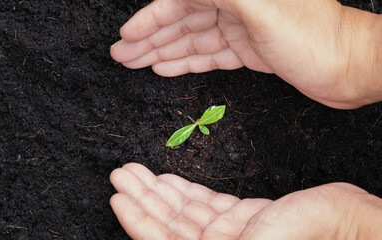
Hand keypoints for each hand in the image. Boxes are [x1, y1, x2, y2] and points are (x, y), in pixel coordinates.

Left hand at [110, 163, 381, 238]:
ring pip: (184, 213)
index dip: (138, 222)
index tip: (118, 197)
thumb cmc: (312, 234)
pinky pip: (205, 204)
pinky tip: (167, 179)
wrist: (350, 222)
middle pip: (169, 226)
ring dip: (158, 190)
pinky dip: (185, 190)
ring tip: (134, 170)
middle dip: (142, 199)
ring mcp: (232, 237)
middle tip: (121, 174)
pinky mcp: (244, 220)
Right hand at [111, 0, 381, 108]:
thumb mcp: (261, 6)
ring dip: (162, 50)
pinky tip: (166, 66)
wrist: (350, 69)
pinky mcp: (250, 50)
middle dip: (149, 37)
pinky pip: (209, 54)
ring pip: (193, 38)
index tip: (126, 36)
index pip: (182, 0)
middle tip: (121, 54)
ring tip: (135, 63)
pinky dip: (187, 61)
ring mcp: (243, 28)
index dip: (151, 18)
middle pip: (182, 19)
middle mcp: (237, 5)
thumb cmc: (315, 38)